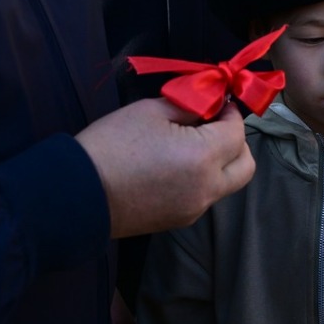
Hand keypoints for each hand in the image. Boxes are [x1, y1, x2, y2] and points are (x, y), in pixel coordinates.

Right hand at [77, 96, 254, 237]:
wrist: (78, 192)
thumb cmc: (112, 144)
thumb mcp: (152, 110)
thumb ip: (191, 105)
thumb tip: (212, 102)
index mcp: (202, 158)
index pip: (237, 132)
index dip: (230, 113)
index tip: (216, 102)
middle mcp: (206, 189)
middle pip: (245, 166)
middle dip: (236, 142)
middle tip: (213, 124)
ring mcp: (194, 209)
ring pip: (227, 183)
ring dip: (220, 162)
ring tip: (189, 143)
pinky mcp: (179, 221)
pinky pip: (205, 196)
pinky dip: (202, 178)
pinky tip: (175, 165)